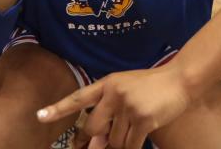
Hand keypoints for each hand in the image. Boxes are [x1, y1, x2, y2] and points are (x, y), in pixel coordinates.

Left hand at [37, 64, 192, 148]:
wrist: (179, 79)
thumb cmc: (151, 85)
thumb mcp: (125, 87)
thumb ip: (109, 108)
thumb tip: (97, 141)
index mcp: (107, 83)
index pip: (78, 97)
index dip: (58, 108)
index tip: (40, 116)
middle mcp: (114, 94)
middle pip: (93, 128)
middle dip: (97, 140)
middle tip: (103, 141)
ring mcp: (128, 106)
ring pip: (113, 141)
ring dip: (121, 143)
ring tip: (134, 129)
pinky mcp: (142, 119)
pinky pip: (129, 145)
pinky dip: (132, 147)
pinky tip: (139, 139)